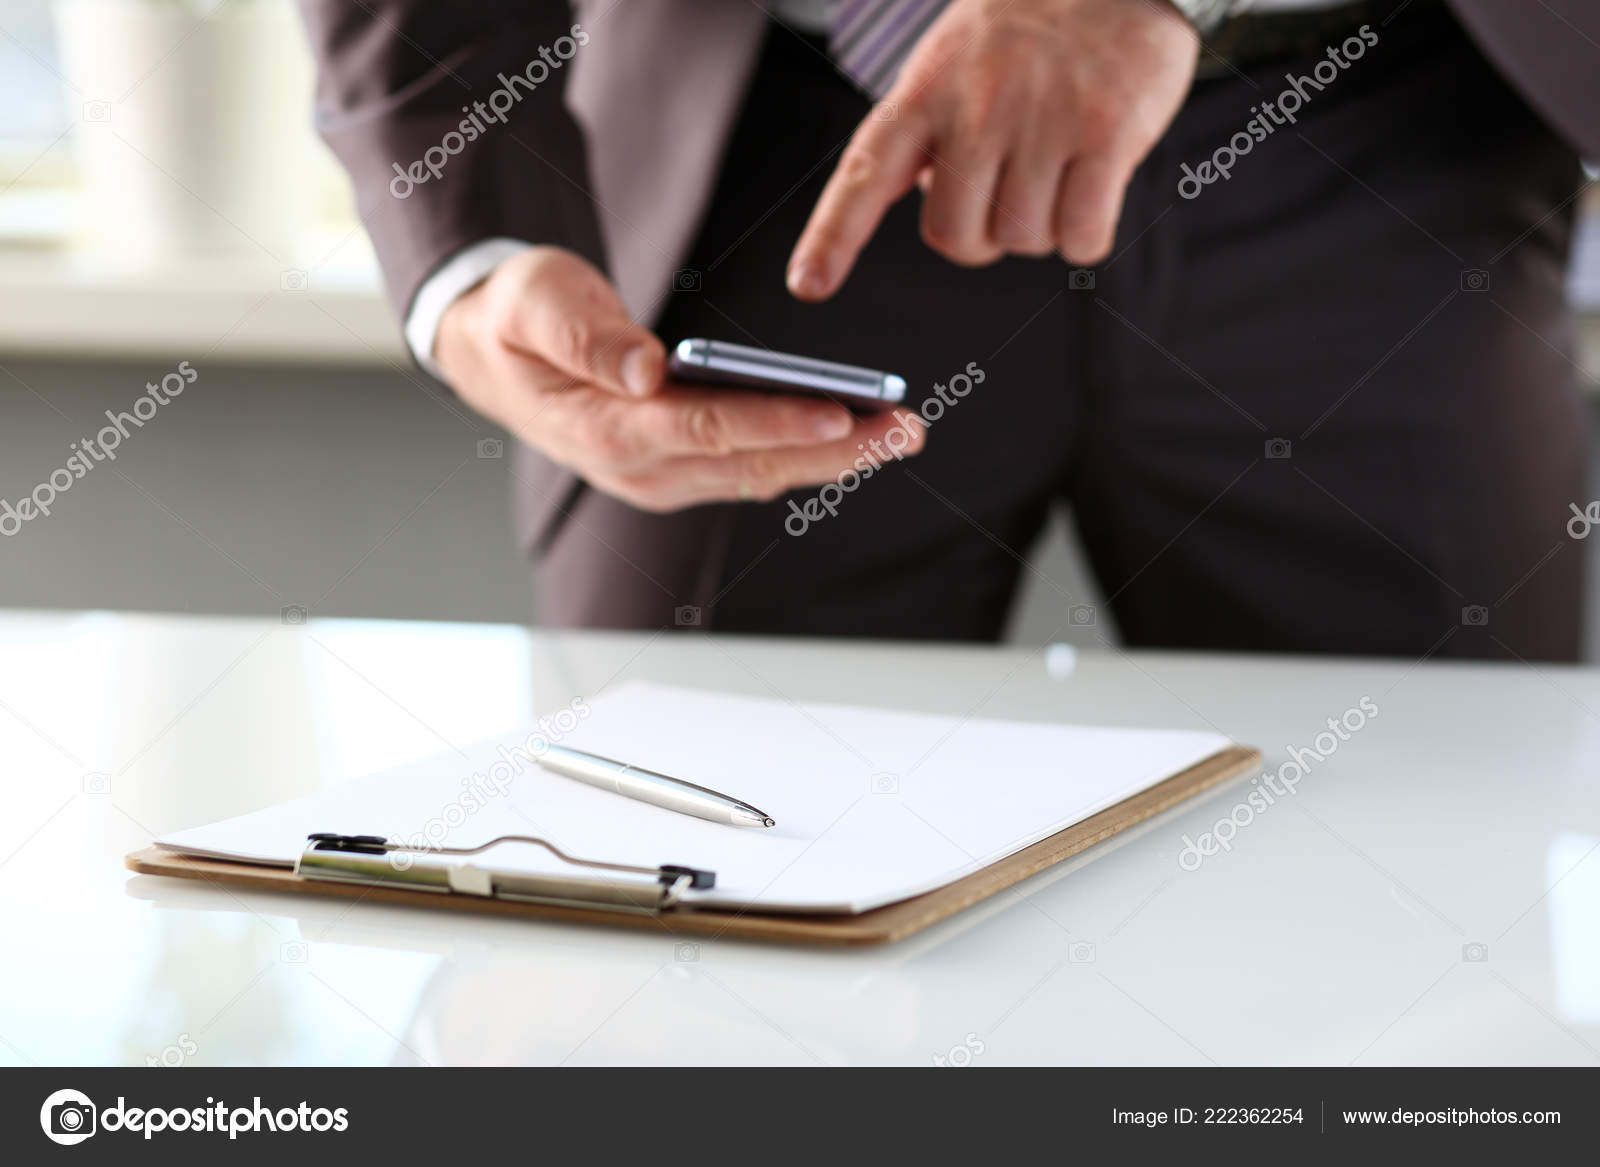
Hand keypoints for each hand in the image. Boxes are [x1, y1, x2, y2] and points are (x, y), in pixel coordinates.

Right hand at [434, 248, 925, 511]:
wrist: (494, 356)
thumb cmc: (516, 318)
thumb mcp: (535, 301)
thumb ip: (585, 335)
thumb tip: (646, 370)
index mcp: (606, 431)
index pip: (706, 429)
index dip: (776, 422)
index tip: (841, 411)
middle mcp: (640, 470)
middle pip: (753, 463)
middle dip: (837, 448)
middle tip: (908, 428)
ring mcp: (662, 479)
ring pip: (763, 473)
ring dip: (836, 457)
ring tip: (902, 432)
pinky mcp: (681, 470)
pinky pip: (754, 468)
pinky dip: (809, 453)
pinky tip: (859, 435)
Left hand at [787, 0, 1198, 297]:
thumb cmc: (1028, 33)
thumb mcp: (951, 65)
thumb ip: (927, 136)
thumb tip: (933, 206)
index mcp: (925, 91)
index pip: (864, 173)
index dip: (832, 237)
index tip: (808, 285)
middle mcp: (976, 106)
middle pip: (956, 239)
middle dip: (984, 235)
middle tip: (1009, 184)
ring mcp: (1041, 119)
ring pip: (1022, 242)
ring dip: (1042, 225)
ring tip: (1057, 162)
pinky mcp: (1105, 133)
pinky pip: (1080, 238)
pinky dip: (1086, 234)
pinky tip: (1094, 181)